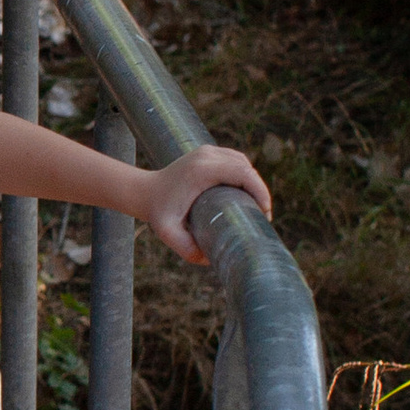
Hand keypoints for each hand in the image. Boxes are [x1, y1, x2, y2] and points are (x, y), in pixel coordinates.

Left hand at [140, 141, 271, 265]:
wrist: (145, 191)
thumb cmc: (157, 211)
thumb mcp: (167, 232)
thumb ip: (185, 248)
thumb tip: (209, 259)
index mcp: (202, 169)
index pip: (243, 173)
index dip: (260, 191)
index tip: (265, 213)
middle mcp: (207, 155)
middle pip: (246, 167)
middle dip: (260, 190)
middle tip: (263, 216)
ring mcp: (207, 151)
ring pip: (242, 162)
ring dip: (253, 182)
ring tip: (256, 206)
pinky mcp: (207, 152)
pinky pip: (235, 160)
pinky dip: (244, 174)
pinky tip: (247, 192)